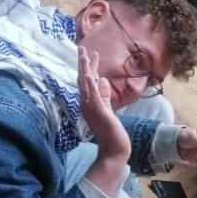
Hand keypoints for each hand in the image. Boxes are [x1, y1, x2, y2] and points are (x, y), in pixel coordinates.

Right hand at [78, 47, 130, 195]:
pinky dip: (89, 83)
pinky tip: (88, 73)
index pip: (86, 83)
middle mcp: (86, 104)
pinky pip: (92, 95)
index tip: (91, 54)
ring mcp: (91, 108)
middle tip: (82, 47)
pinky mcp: (98, 111)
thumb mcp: (108, 110)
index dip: (88, 68)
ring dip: (84, 68)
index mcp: (89, 103)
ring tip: (83, 53)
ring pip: (85, 84)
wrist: (113, 150)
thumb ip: (104, 96)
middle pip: (82, 80)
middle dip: (83, 63)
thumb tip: (102, 79)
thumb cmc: (111, 132)